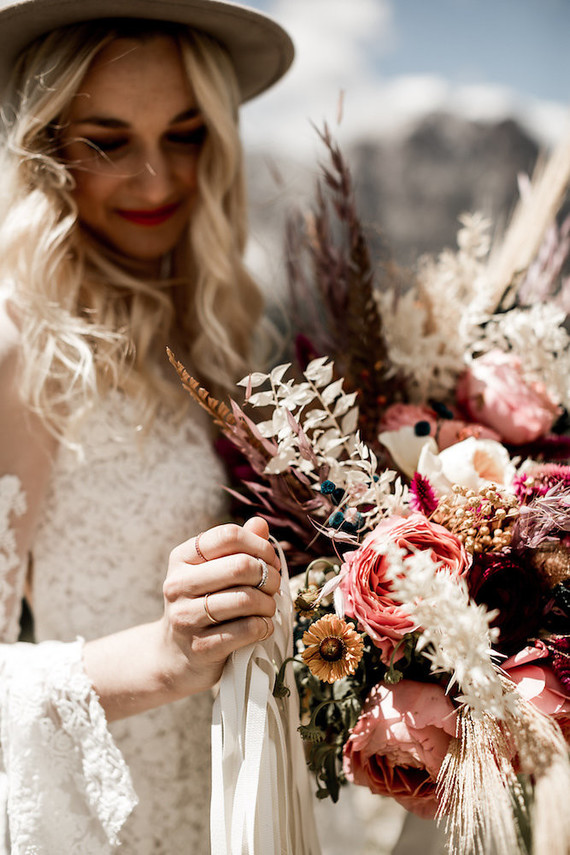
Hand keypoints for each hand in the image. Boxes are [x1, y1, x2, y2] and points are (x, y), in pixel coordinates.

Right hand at [160, 517, 280, 696]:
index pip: (229, 536)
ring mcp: (186, 616)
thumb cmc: (202, 605)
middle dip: (269, 576)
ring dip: (268, 604)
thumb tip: (260, 524)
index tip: (270, 560)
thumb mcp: (213, 572)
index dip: (259, 545)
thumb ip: (238, 547)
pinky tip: (263, 627)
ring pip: (246, 599)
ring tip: (268, 608)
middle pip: (241, 566)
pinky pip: (246, 630)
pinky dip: (264, 627)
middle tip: (274, 586)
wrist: (174, 656)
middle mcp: (178, 583)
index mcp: (183, 557)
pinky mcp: (200, 647)